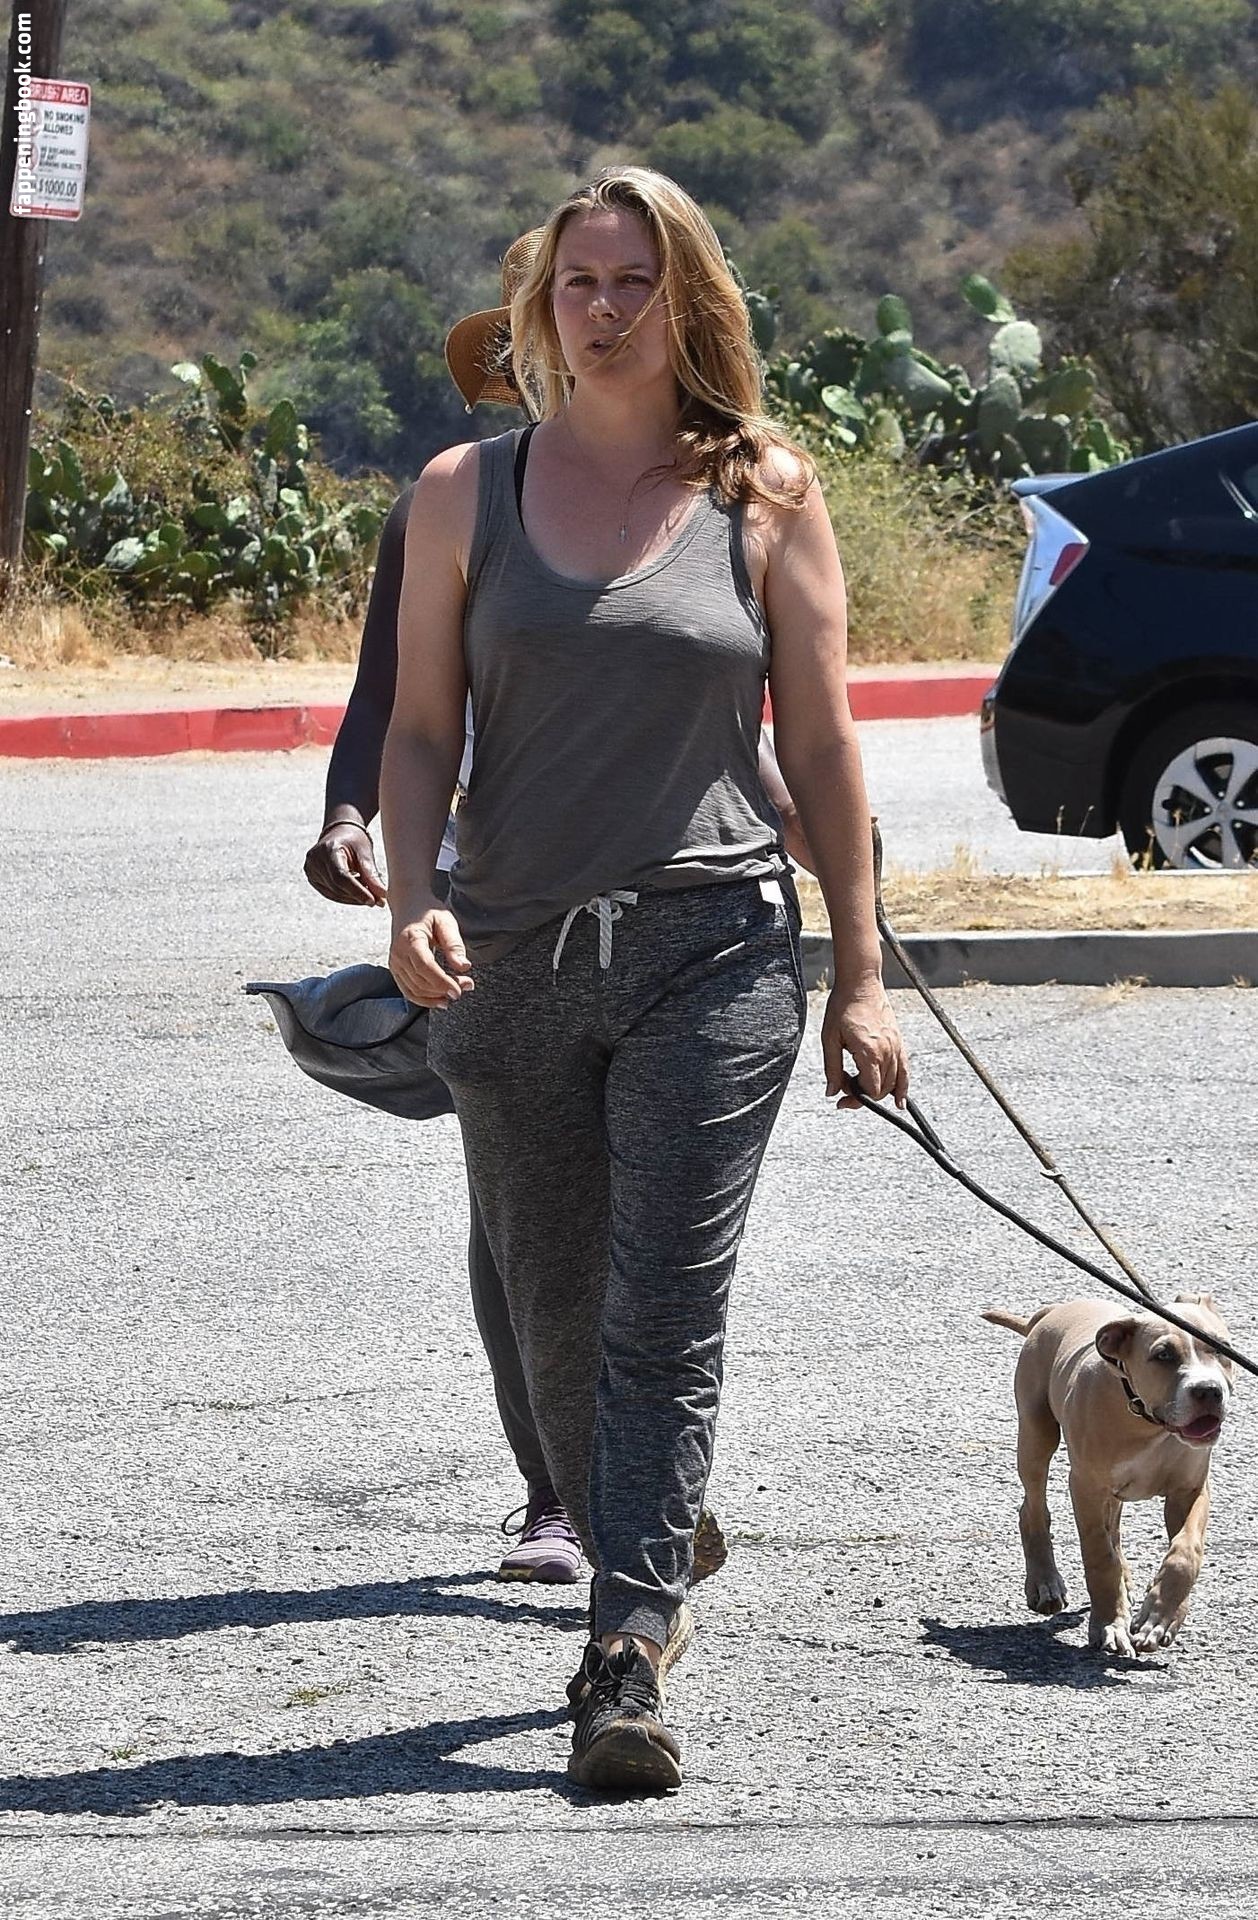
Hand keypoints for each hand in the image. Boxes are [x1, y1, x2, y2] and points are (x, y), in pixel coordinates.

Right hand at [304, 822, 387, 905]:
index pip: (341, 877)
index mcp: (328, 849)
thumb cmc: (354, 840)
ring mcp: (310, 870)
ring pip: (334, 894)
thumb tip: (382, 897)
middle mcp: (315, 860)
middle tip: (378, 899)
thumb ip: (372, 875)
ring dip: (354, 898)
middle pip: (337, 887)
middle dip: (358, 896)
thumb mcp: (365, 853)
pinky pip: (330, 893)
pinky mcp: (312, 878)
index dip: (357, 891)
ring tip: (370, 892)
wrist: (340, 832)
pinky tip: (358, 891)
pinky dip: (346, 896)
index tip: (373, 901)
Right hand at [389, 902, 474, 1007]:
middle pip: (420, 981)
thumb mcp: (446, 921)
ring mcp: (394, 963)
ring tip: (457, 991)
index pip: (425, 967)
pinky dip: (424, 999)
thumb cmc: (428, 911)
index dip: (441, 982)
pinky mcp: (396, 970)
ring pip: (414, 990)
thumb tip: (464, 967)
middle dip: (444, 990)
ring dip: (436, 997)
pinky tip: (440, 1000)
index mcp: (410, 939)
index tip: (459, 990)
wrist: (408, 905)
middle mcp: (398, 954)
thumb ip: (454, 944)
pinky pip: (408, 991)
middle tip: (467, 986)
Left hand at [822, 976, 908, 1109]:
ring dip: (877, 1091)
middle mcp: (887, 1051)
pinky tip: (900, 1102)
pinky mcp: (899, 1041)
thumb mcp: (830, 1038)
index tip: (841, 1098)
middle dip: (863, 1095)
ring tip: (858, 1084)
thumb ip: (832, 1068)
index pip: (870, 1090)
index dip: (856, 1099)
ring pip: (893, 1082)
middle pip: (881, 1089)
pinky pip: (905, 1070)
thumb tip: (832, 1093)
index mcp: (869, 1052)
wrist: (861, 982)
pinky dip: (903, 1087)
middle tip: (844, 1086)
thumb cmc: (842, 1007)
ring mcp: (896, 1046)